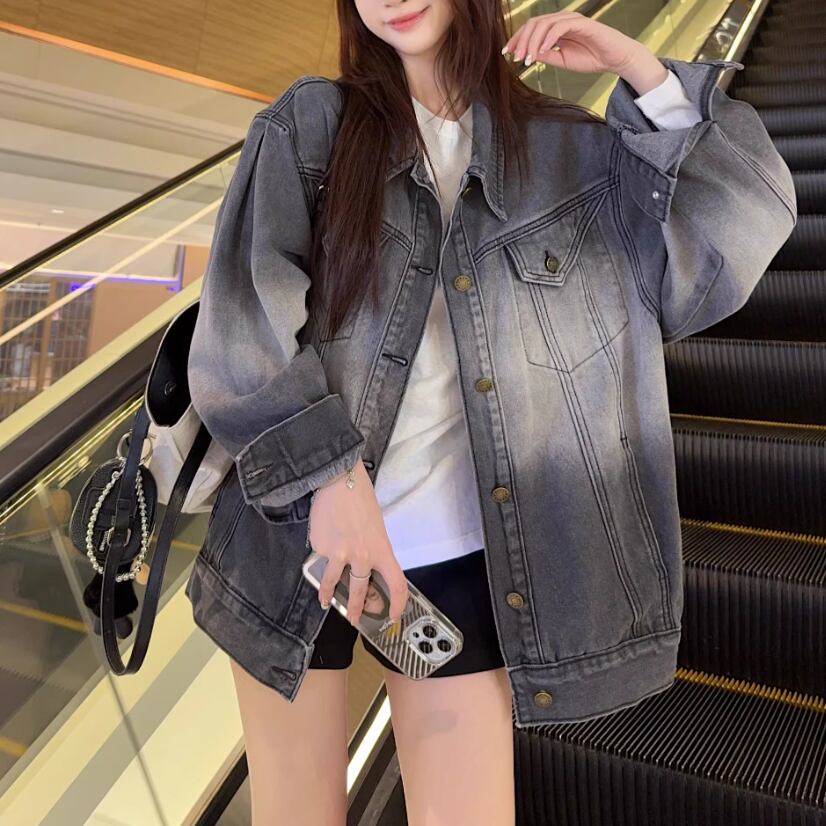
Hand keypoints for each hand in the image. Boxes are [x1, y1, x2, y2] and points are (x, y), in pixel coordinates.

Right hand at [309, 458, 409, 625]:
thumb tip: (363, 570)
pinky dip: (322, 556)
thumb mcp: (376, 528)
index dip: (397, 604)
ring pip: (331, 583)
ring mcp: (338, 554)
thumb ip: (372, 551)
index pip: (396, 584)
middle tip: (353, 618)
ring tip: (325, 601)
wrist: (339, 481)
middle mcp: (361, 556)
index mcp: (381, 550)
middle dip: (356, 609)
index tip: (393, 615)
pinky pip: (321, 557)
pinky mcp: (319, 547)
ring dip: (327, 595)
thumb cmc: (361, 501)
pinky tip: (323, 541)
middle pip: (359, 592)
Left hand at [502, 11, 667, 94]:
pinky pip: (560, 27)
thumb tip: (527, 54)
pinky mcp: (581, 23)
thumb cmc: (591, 58)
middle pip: (534, 23)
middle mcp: (561, 21)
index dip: (517, 40)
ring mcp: (571, 20)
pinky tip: (543, 51)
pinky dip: (549, 38)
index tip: (507, 54)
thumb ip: (545, 55)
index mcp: (555, 29)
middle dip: (521, 40)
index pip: (531, 29)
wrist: (614, 59)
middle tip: (515, 58)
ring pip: (544, 23)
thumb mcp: (561, 61)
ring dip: (532, 41)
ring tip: (527, 58)